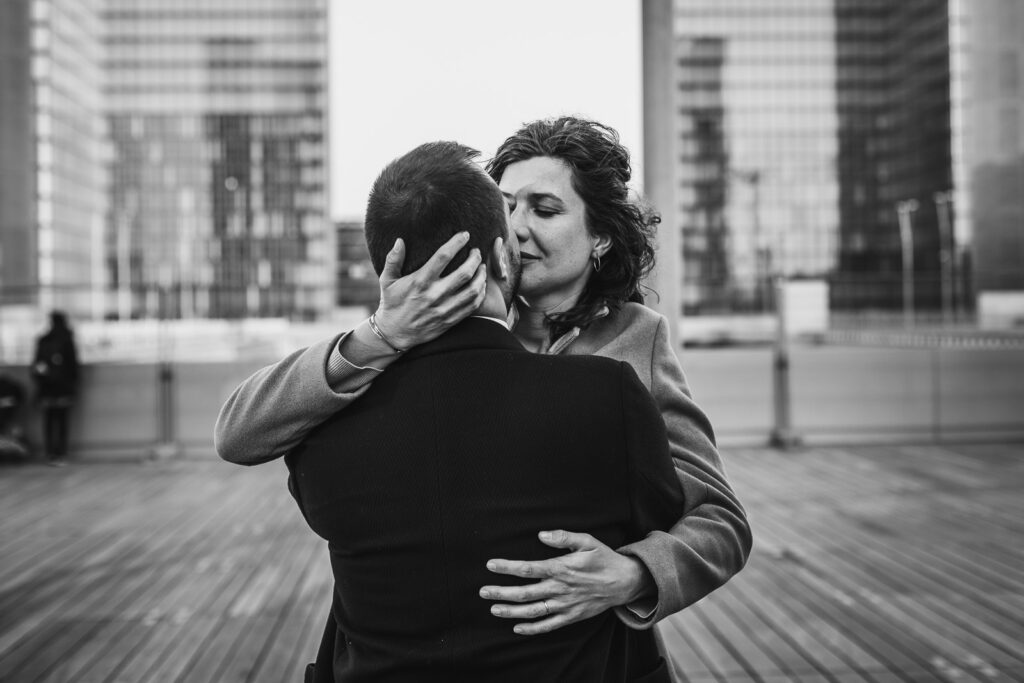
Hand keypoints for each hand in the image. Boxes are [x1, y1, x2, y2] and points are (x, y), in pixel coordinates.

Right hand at [374, 232, 487, 350]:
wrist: (395, 334)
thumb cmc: (391, 303)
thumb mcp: (387, 280)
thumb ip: (393, 259)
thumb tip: (400, 240)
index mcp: (419, 281)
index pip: (443, 257)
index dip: (457, 243)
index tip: (465, 235)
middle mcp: (434, 295)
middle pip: (464, 273)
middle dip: (474, 258)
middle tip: (476, 251)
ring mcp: (444, 309)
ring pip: (473, 290)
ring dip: (481, 276)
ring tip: (482, 267)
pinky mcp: (450, 320)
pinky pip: (472, 306)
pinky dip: (480, 294)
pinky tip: (481, 285)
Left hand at [480, 530, 653, 635]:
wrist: (626, 582)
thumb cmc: (604, 558)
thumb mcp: (587, 540)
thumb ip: (563, 537)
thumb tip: (541, 535)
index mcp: (562, 568)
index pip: (528, 569)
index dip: (507, 567)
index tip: (490, 565)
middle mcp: (560, 588)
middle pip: (525, 593)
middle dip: (501, 592)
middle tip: (483, 592)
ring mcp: (565, 605)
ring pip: (533, 611)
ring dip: (511, 611)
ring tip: (493, 609)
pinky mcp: (572, 616)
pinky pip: (549, 625)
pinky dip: (532, 628)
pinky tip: (517, 627)